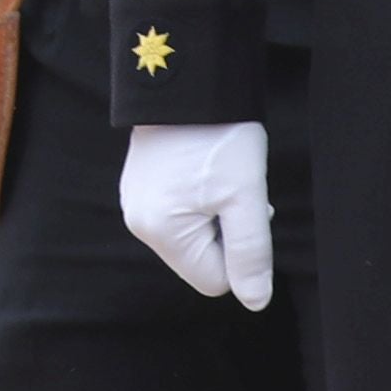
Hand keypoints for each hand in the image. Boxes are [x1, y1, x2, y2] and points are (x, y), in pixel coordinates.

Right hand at [123, 121, 274, 306]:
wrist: (187, 88)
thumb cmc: (218, 141)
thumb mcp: (247, 199)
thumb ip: (251, 255)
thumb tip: (255, 302)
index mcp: (162, 232)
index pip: (215, 281)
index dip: (240, 254)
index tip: (242, 211)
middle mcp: (139, 224)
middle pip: (200, 261)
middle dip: (226, 235)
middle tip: (234, 193)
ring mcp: (135, 205)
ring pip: (191, 239)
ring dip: (214, 219)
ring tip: (219, 180)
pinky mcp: (138, 188)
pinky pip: (176, 217)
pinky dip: (197, 204)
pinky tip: (202, 173)